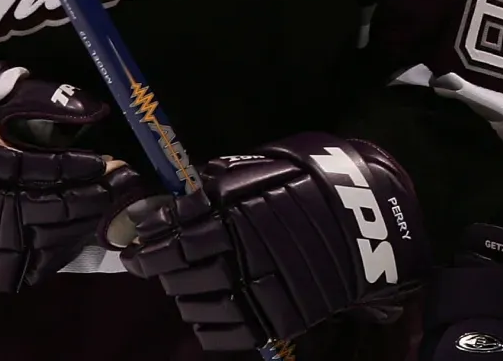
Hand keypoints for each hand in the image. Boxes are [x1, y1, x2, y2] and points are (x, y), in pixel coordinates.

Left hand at [119, 134, 428, 351]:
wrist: (368, 222)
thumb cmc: (310, 186)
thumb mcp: (263, 169)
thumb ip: (218, 184)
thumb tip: (173, 200)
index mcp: (236, 214)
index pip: (174, 236)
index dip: (147, 244)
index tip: (134, 246)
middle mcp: (243, 253)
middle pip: (179, 272)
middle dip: (160, 269)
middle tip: (154, 264)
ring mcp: (259, 289)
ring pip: (195, 304)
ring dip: (181, 296)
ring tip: (183, 286)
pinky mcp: (275, 319)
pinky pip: (224, 333)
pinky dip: (206, 326)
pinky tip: (204, 313)